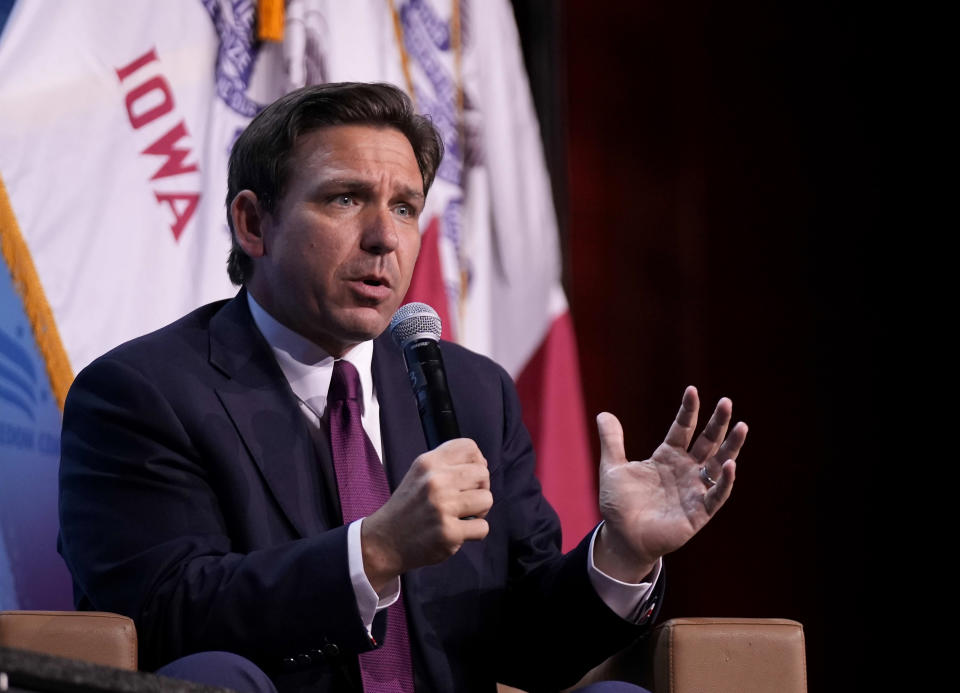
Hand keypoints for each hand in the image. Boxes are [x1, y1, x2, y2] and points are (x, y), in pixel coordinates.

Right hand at [361, 438, 492, 590]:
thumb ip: (446, 465)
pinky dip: (475, 532)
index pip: (469, 447)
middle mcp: (435, 481)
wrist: (384, 542)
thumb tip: (482, 464)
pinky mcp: (449, 532)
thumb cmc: (408, 508)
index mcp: (428, 462)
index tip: (469, 477)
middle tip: (465, 501)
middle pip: (483, 473)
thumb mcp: (419, 474)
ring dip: (480, 511)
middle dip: (480, 488)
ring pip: (487, 499)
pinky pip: (483, 527)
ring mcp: (442, 507)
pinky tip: (459, 532)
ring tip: (463, 516)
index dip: (476, 461)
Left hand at [594, 386, 746, 581]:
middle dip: (717, 423)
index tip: (692, 390)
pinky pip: (715, 495)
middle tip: (727, 402)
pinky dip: (723, 481)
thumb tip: (603, 414)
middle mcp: (685, 470)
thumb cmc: (619, 504)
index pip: (682, 429)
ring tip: (741, 427)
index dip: (688, 410)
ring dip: (730, 447)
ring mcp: (694, 490)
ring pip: (717, 464)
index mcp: (667, 457)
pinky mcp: (698, 513)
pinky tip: (729, 465)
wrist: (621, 537)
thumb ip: (612, 441)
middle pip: (706, 442)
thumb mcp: (612, 468)